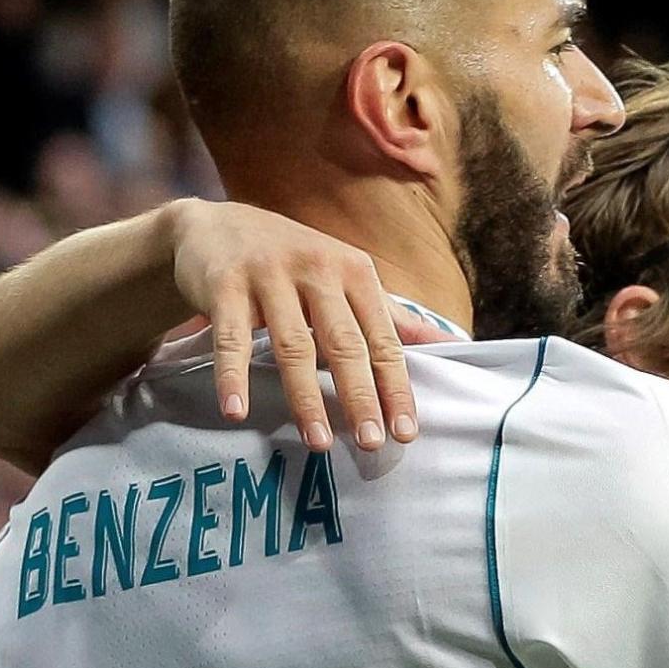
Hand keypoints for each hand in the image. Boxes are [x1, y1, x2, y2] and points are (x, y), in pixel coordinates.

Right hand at [165, 199, 452, 452]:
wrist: (215, 225)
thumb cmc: (294, 261)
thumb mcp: (348, 278)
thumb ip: (395, 316)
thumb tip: (454, 345)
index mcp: (356, 273)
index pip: (384, 340)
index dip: (396, 387)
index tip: (406, 432)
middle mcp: (317, 271)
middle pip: (344, 344)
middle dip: (360, 396)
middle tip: (371, 442)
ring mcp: (269, 277)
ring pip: (293, 346)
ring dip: (306, 397)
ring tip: (319, 441)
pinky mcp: (224, 286)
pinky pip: (230, 339)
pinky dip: (234, 376)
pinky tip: (237, 411)